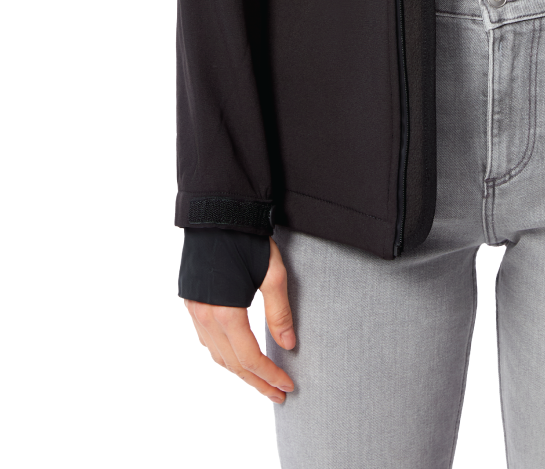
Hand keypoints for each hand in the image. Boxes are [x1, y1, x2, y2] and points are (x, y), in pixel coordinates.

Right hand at [184, 238, 296, 404]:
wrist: (217, 213)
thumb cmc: (247, 240)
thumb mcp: (272, 274)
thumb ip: (280, 313)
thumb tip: (289, 345)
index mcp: (226, 314)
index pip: (250, 359)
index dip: (270, 376)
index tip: (288, 385)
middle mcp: (205, 318)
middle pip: (232, 364)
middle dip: (256, 382)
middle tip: (278, 394)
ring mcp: (194, 312)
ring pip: (217, 356)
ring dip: (239, 372)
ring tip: (261, 381)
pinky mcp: (192, 304)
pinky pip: (207, 341)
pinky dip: (224, 355)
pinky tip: (237, 356)